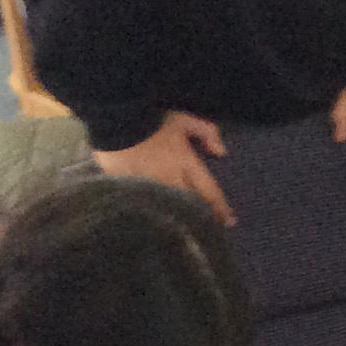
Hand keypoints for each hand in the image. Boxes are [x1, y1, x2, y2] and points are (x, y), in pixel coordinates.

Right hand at [94, 111, 234, 224]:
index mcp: (185, 164)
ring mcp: (149, 187)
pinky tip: (154, 216)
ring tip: (184, 225)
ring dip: (178, 215)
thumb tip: (222, 153)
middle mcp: (170, 180)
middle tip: (208, 227)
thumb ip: (206, 132)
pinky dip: (153, 209)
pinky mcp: (129, 187)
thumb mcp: (183, 119)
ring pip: (169, 206)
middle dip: (201, 215)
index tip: (230, 222)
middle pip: (189, 203)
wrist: (115, 120)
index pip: (208, 191)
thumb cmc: (153, 118)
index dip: (221, 208)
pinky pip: (145, 203)